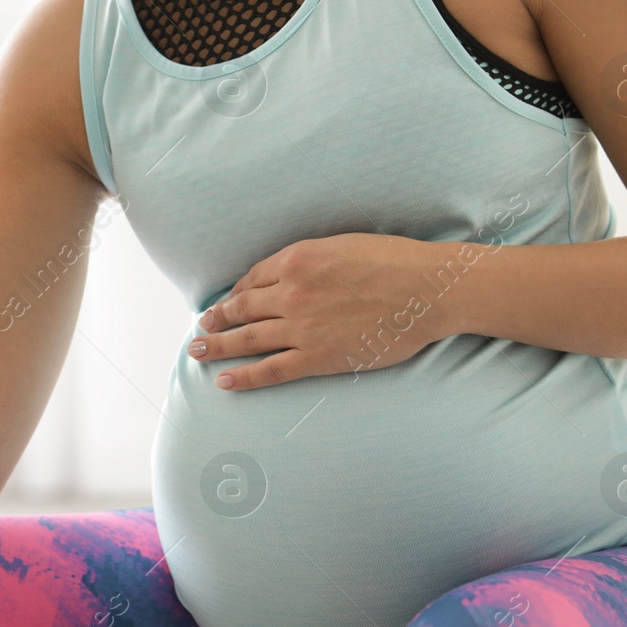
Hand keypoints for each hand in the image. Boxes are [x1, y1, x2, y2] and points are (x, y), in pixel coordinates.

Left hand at [188, 233, 462, 389]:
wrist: (428, 289)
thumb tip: (287, 271)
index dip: (236, 293)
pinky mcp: (318, 356)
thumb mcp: (341, 245)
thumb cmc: (393, 261)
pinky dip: (245, 376)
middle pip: (242, 308)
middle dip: (217, 320)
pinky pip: (271, 369)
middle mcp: (292, 292)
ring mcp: (302, 326)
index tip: (227, 303)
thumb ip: (309, 259)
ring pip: (248, 338)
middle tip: (201, 328)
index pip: (253, 279)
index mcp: (296, 260)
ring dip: (218, 346)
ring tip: (198, 352)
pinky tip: (224, 381)